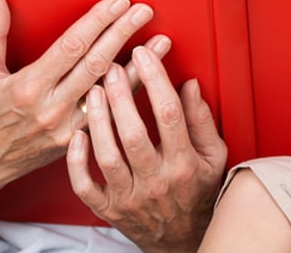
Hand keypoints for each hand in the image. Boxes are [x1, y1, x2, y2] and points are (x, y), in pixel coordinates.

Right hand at [0, 0, 156, 188]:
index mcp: (30, 86)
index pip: (72, 47)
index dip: (97, 22)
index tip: (117, 2)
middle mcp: (52, 108)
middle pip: (96, 63)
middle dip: (123, 33)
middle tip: (144, 10)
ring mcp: (67, 127)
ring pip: (110, 91)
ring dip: (139, 65)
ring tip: (161, 42)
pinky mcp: (77, 140)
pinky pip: (109, 113)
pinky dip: (129, 93)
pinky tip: (147, 76)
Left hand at [69, 46, 227, 252]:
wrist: (182, 242)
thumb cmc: (197, 193)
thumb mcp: (214, 156)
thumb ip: (202, 120)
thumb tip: (190, 84)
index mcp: (184, 164)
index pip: (169, 115)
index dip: (155, 80)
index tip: (145, 55)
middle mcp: (156, 182)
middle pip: (134, 135)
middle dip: (121, 97)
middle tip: (111, 67)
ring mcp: (130, 197)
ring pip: (108, 157)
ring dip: (98, 122)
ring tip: (93, 92)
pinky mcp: (109, 210)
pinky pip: (86, 187)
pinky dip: (76, 162)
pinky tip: (77, 136)